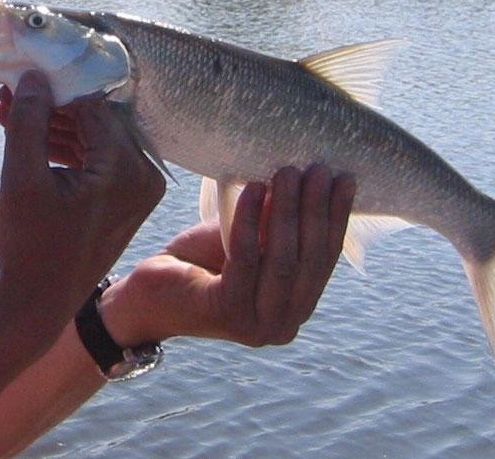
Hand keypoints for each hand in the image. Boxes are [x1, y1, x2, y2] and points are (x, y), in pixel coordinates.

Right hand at [0, 71, 164, 318]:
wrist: (42, 300)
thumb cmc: (33, 245)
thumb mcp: (23, 178)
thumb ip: (29, 122)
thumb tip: (34, 78)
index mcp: (129, 170)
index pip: (95, 108)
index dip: (57, 89)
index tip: (25, 78)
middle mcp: (146, 176)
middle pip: (99, 122)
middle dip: (53, 109)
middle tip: (12, 96)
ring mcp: (140, 190)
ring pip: (97, 141)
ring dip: (57, 129)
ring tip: (11, 116)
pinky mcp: (128, 199)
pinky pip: (99, 162)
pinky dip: (69, 152)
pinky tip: (33, 141)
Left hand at [99, 165, 355, 347]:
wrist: (149, 295)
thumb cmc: (203, 265)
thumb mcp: (250, 240)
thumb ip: (278, 224)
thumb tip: (308, 178)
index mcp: (295, 309)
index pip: (324, 260)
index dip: (336, 219)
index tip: (344, 180)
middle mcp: (283, 326)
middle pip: (308, 260)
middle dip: (315, 210)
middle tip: (316, 169)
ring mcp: (256, 325)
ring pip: (281, 259)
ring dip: (286, 210)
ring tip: (287, 172)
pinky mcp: (226, 313)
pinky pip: (245, 258)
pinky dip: (249, 220)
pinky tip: (253, 189)